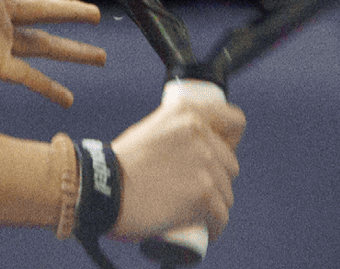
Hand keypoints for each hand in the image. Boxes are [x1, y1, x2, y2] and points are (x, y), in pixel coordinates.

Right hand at [109, 90, 244, 240]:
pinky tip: (203, 229)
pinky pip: (221, 217)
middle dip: (216, 180)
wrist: (104, 189)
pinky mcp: (204, 195)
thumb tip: (199, 147)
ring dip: (213, 205)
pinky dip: (213, 227)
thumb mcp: (151, 130)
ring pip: (227, 193)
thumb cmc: (121, 165)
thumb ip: (178, 132)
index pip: (235, 121)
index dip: (229, 141)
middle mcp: (200, 133)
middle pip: (230, 165)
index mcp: (188, 112)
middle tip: (193, 190)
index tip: (221, 152)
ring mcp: (204, 164)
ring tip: (192, 211)